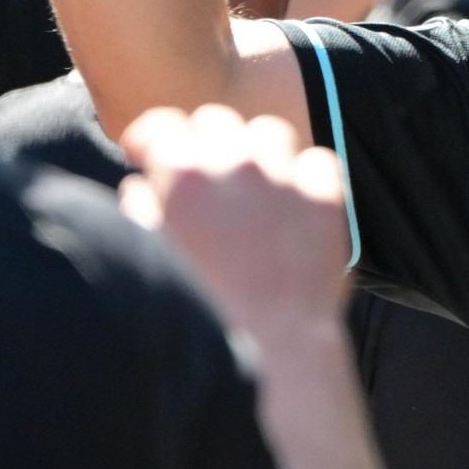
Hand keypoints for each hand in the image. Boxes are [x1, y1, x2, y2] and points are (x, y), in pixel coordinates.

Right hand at [118, 103, 350, 345]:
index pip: (164, 125)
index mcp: (183, 176)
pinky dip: (303, 172)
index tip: (149, 152)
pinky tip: (292, 197)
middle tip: (200, 173)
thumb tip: (141, 188)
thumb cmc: (203, 312)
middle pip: (215, 121)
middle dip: (201, 141)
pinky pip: (316, 158)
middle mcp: (235, 164)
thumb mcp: (152, 257)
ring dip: (254, 151)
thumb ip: (141, 211)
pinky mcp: (326, 196)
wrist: (273, 348)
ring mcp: (285, 177)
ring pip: (268, 132)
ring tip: (250, 183)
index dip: (152, 138)